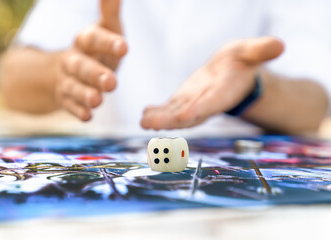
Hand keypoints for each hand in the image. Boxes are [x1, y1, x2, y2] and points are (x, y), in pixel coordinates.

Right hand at [55, 0, 127, 120]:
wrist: (67, 70)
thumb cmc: (95, 50)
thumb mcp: (104, 30)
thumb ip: (110, 13)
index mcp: (85, 42)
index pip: (93, 39)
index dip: (107, 43)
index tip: (124, 47)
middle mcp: (74, 60)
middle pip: (81, 66)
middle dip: (95, 74)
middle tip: (112, 83)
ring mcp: (68, 80)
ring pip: (73, 87)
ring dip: (84, 94)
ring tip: (97, 101)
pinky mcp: (66, 98)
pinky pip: (69, 105)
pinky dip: (78, 111)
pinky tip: (87, 117)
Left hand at [141, 37, 283, 129]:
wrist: (232, 74)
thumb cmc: (242, 62)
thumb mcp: (252, 51)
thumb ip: (262, 50)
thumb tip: (280, 44)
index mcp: (223, 93)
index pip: (211, 103)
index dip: (198, 109)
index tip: (184, 116)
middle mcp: (206, 103)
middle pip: (188, 114)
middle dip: (170, 120)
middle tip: (152, 124)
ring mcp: (192, 104)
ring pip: (175, 114)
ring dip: (159, 119)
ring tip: (144, 121)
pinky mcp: (182, 101)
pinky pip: (168, 109)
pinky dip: (156, 112)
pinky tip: (144, 114)